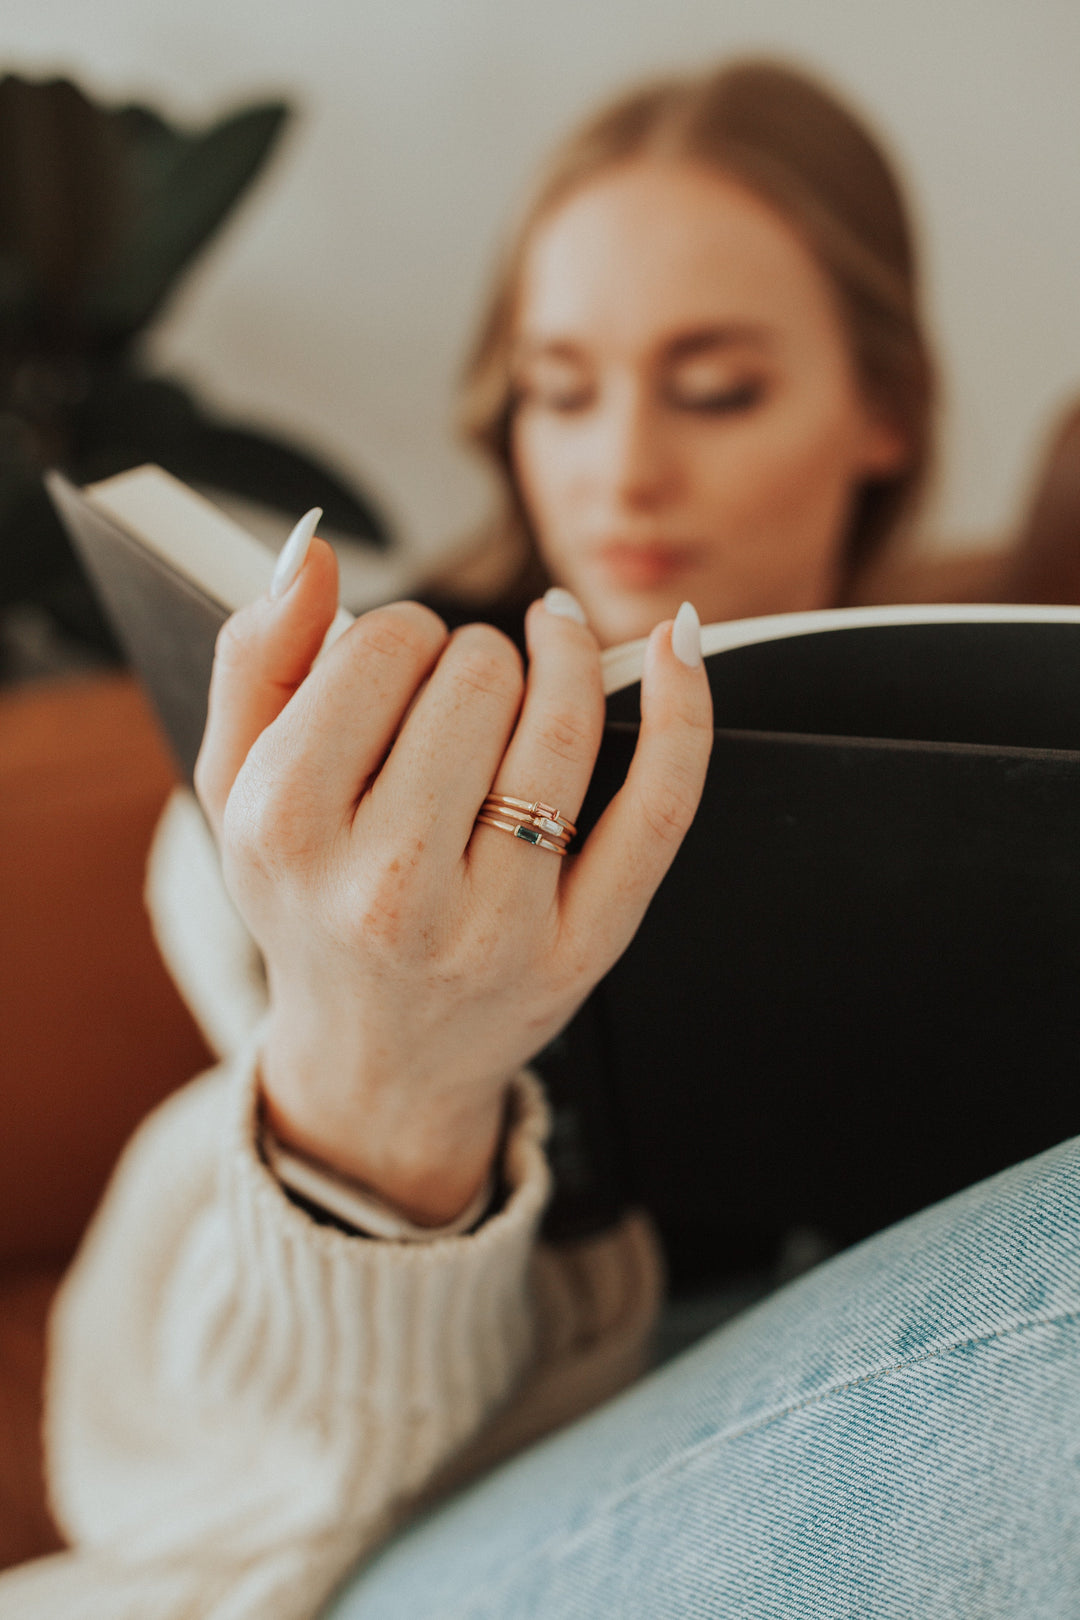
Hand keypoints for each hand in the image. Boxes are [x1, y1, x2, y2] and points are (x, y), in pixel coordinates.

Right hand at [195, 539, 712, 1223]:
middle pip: (476, 678)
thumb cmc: (308, 902)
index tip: (402, 666)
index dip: (404, 634)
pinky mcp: (583, 947)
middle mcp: (386, 885)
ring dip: (563, 658)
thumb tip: (314, 552)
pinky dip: (683, 710)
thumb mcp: (237, 791)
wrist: (378, 1062)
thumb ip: (256, 661)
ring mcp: (494, 924)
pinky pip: (656, 805)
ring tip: (551, 647)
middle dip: (476, 658)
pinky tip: (679, 643)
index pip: (384, 649)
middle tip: (463, 697)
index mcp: (286, 828)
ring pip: (560, 727)